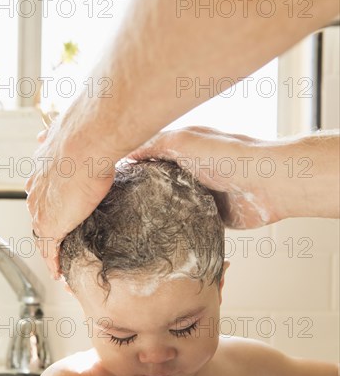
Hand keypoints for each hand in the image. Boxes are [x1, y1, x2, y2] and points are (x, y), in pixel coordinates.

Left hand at [26, 113, 120, 278]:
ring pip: (42, 237)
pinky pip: (49, 252)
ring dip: (50, 252)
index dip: (49, 207)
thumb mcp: (79, 136)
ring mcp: (42, 209)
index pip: (42, 196)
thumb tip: (90, 136)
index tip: (59, 214)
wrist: (87, 143)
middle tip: (59, 244)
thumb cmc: (88, 136)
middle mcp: (37, 191)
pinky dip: (53, 263)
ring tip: (59, 263)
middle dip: (49, 231)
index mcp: (42, 171)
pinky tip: (59, 273)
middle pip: (39, 217)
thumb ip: (78, 141)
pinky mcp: (51, 225)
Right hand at [128, 126, 280, 228]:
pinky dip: (175, 227)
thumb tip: (125, 154)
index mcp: (182, 149)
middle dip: (138, 192)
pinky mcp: (210, 215)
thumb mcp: (183, 142)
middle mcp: (189, 171)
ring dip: (155, 213)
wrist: (267, 184)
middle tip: (115, 206)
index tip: (107, 180)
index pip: (147, 157)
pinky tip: (158, 234)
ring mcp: (199, 194)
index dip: (129, 166)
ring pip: (169, 205)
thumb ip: (154, 145)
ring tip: (130, 223)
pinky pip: (186, 223)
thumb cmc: (228, 157)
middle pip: (156, 182)